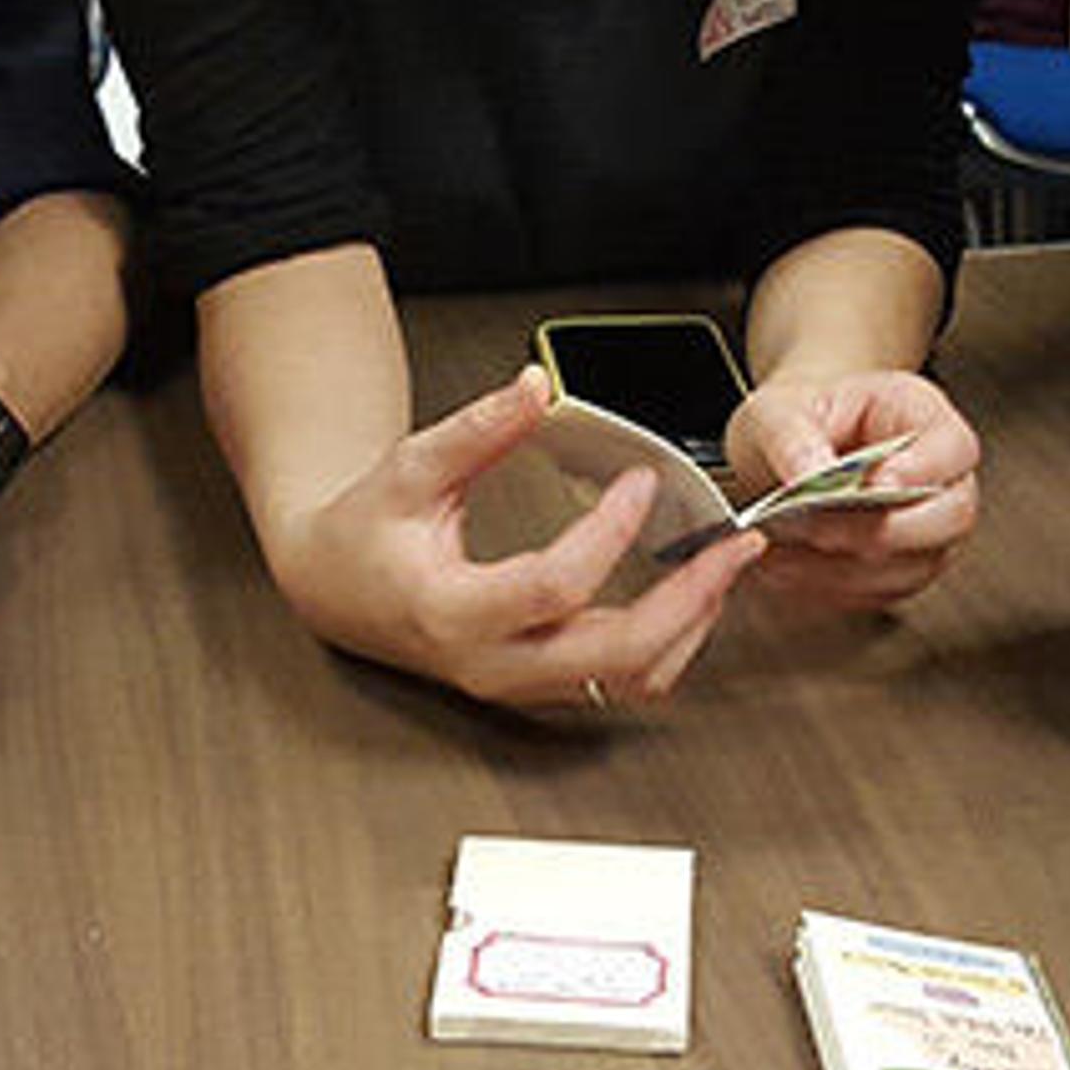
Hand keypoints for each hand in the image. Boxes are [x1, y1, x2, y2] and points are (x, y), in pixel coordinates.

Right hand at [269, 369, 764, 710]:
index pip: (555, 586)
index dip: (609, 533)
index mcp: (453, 612)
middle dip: (689, 599)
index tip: (641, 482)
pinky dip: (669, 640)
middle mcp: (493, 664)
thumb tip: (535, 385)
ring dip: (691, 625)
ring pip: (629, 680)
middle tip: (735, 545)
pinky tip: (689, 593)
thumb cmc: (366, 532)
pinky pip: (621, 680)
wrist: (335, 590)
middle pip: (616, 656)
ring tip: (724, 565)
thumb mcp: (410, 468)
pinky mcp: (540, 683)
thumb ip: (476, 429)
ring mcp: (520, 683)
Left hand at [721, 370, 982, 607]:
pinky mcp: (899, 568)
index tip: (874, 486)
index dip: (923, 471)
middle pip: (951, 516)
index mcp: (921, 415)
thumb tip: (813, 476)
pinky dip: (832, 586)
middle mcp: (938, 476)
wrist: (774, 459)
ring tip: (784, 550)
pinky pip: (881, 592)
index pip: (953, 448)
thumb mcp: (774, 412)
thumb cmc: (791, 422)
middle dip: (881, 529)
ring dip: (848, 567)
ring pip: (916, 564)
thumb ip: (792, 438)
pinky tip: (785, 567)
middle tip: (816, 527)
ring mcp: (927, 528)